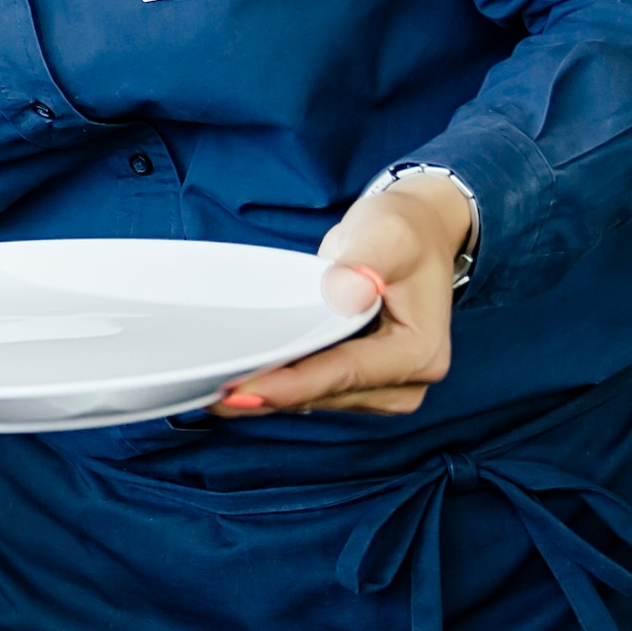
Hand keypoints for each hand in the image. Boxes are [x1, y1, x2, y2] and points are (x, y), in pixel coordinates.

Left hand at [220, 173, 473, 418]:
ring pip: (315, 399)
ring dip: (269, 395)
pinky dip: (280, 386)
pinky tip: (241, 382)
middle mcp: (408, 381)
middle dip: (270, 393)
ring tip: (215, 392)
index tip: (242, 388)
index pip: (345, 373)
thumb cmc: (404, 232)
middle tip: (211, 395)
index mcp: (420, 352)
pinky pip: (314, 391)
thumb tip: (345, 292)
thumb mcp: (388, 235)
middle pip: (326, 393)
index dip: (292, 384)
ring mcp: (384, 388)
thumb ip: (364, 264)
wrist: (416, 234)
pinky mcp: (361, 386)